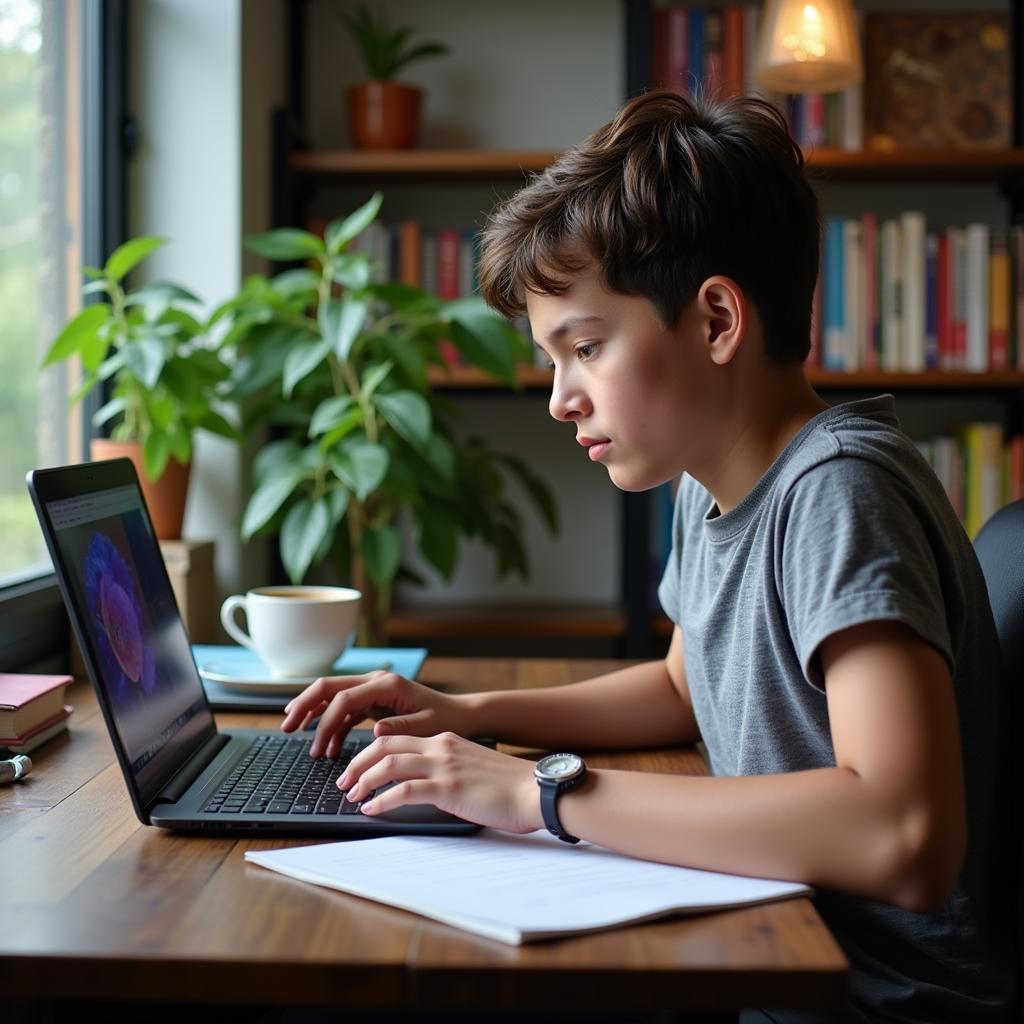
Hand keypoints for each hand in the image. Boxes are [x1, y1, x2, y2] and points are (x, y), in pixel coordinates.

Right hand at [279, 670, 474, 758]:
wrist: (462, 715)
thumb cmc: (447, 721)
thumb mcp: (428, 727)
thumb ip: (401, 727)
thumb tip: (374, 731)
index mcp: (387, 684)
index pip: (343, 697)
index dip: (324, 720)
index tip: (314, 746)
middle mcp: (376, 681)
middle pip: (329, 687)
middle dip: (305, 706)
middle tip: (285, 726)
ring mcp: (374, 689)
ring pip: (333, 696)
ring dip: (314, 715)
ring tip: (298, 737)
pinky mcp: (375, 701)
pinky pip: (346, 710)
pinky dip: (333, 726)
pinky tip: (327, 748)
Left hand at [338, 731, 543, 833]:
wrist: (536, 789)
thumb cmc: (509, 786)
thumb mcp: (471, 768)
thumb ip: (447, 769)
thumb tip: (423, 786)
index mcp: (446, 740)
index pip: (397, 737)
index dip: (371, 752)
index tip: (357, 768)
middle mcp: (441, 746)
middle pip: (384, 745)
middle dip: (358, 762)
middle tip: (344, 781)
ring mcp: (444, 766)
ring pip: (389, 764)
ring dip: (364, 780)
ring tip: (352, 795)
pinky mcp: (449, 787)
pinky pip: (404, 791)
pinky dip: (382, 800)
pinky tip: (372, 810)